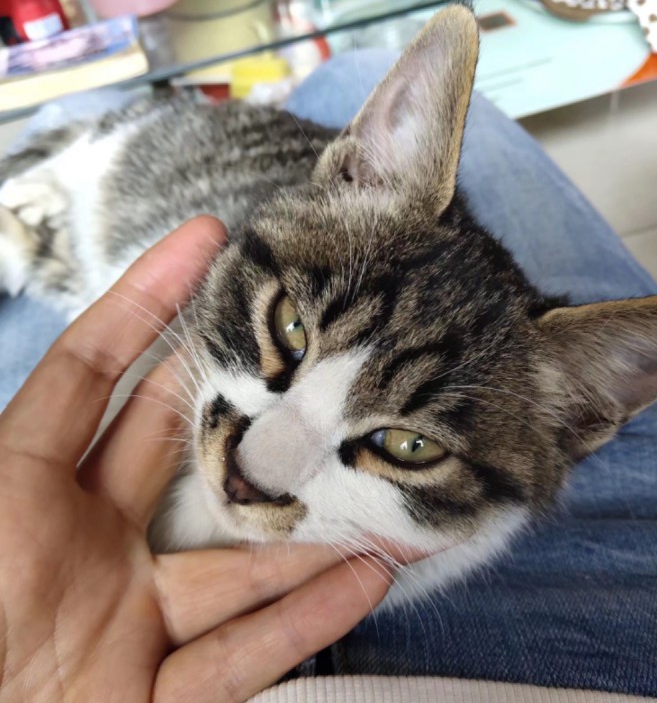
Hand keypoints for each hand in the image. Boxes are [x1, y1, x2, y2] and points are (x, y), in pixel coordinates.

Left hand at [0, 216, 391, 702]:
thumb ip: (10, 438)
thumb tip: (33, 339)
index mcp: (19, 490)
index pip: (95, 371)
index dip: (148, 299)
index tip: (207, 241)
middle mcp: (83, 546)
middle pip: (186, 454)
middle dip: (250, 399)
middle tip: (317, 355)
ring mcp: (124, 623)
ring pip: (237, 568)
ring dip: (309, 534)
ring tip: (377, 490)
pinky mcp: (150, 700)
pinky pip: (238, 659)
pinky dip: (303, 622)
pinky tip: (364, 579)